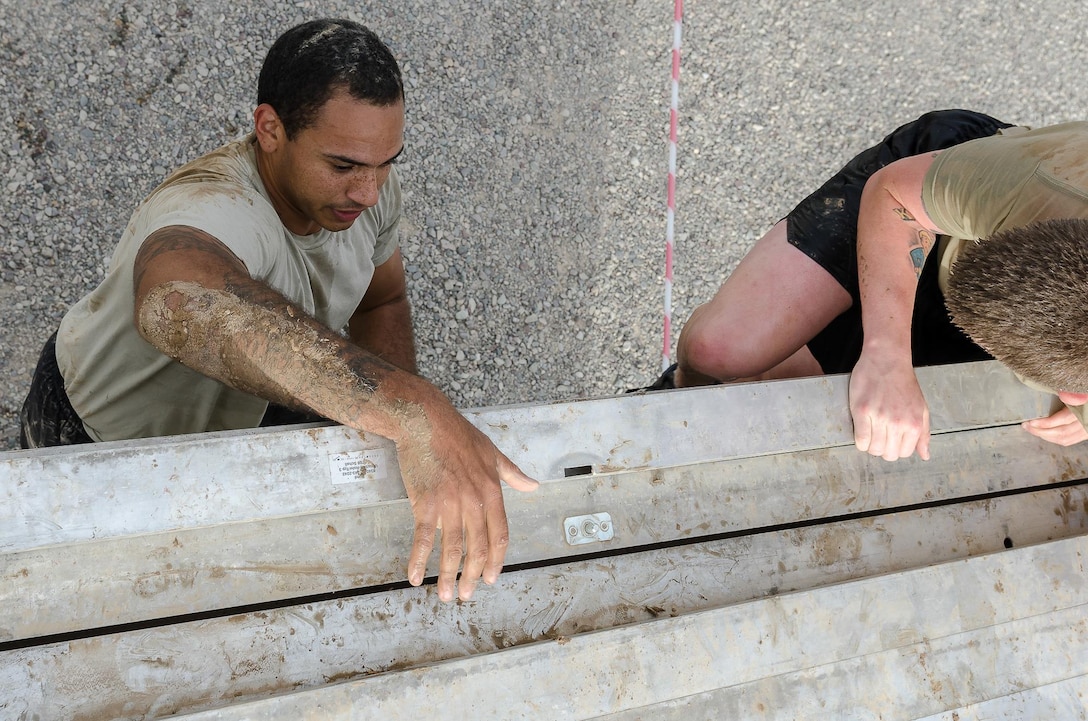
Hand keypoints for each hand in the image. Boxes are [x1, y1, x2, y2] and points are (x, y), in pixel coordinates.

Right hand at [395, 404, 537, 602]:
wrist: (425, 420)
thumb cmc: (458, 434)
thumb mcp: (492, 452)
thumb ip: (512, 473)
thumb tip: (534, 485)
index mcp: (492, 491)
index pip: (500, 535)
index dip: (496, 561)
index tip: (491, 579)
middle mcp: (474, 501)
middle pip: (478, 548)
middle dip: (472, 577)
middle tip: (465, 595)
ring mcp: (450, 504)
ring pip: (452, 550)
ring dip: (447, 576)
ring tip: (444, 595)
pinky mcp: (425, 503)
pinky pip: (422, 539)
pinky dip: (418, 561)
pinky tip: (414, 577)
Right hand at [849, 351, 930, 460]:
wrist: (887, 360)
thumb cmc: (903, 382)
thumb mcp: (921, 408)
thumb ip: (923, 434)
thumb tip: (924, 455)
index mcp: (914, 424)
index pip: (904, 453)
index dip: (896, 448)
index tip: (891, 439)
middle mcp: (898, 423)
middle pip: (888, 454)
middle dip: (883, 448)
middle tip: (879, 435)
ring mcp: (879, 417)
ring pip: (873, 449)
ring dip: (870, 445)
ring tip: (871, 431)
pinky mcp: (862, 411)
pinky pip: (860, 439)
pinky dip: (860, 440)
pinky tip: (862, 429)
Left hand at [1022, 392, 1087, 445]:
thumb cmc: (1085, 390)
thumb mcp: (1080, 389)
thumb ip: (1072, 394)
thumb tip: (1062, 395)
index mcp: (1084, 410)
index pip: (1063, 420)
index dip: (1045, 423)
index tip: (1031, 422)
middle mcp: (1086, 422)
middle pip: (1062, 433)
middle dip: (1040, 431)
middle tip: (1026, 426)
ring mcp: (1087, 430)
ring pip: (1065, 439)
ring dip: (1046, 436)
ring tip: (1031, 429)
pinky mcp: (1086, 433)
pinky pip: (1070, 440)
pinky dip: (1055, 439)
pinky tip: (1044, 433)